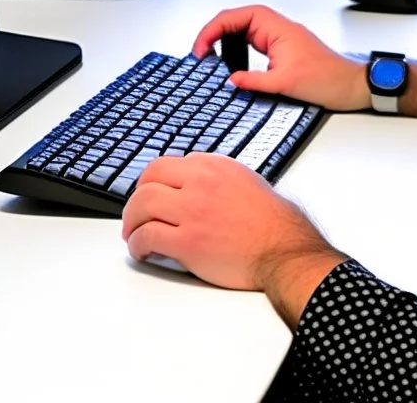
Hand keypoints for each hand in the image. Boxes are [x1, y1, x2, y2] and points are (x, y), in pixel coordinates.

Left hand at [122, 153, 344, 293]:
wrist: (285, 251)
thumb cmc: (275, 225)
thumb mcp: (248, 183)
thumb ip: (218, 179)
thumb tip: (197, 185)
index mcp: (215, 167)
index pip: (168, 164)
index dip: (154, 182)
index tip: (152, 194)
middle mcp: (201, 182)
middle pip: (148, 179)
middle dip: (136, 199)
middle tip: (134, 214)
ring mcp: (192, 211)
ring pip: (142, 205)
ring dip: (131, 221)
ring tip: (133, 234)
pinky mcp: (187, 241)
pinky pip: (147, 236)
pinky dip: (137, 244)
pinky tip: (141, 251)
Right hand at [192, 5, 368, 110]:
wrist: (352, 86)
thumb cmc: (330, 79)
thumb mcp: (285, 84)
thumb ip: (254, 81)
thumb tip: (230, 80)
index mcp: (277, 28)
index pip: (235, 16)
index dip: (212, 30)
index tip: (201, 48)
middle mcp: (277, 29)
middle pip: (236, 19)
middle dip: (214, 32)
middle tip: (200, 52)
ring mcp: (280, 38)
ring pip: (243, 29)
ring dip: (224, 38)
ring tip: (210, 55)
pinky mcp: (282, 50)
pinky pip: (253, 42)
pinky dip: (237, 48)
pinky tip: (231, 61)